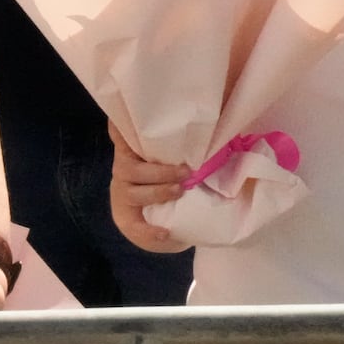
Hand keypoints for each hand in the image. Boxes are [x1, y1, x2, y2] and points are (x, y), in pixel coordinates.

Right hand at [108, 121, 190, 251]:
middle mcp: (124, 170)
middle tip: (186, 172)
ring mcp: (122, 194)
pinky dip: (148, 231)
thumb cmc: (174, 178)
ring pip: (131, 193)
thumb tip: (224, 110)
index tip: (121, 119)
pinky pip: (133, 225)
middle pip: (128, 168)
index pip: (121, 135)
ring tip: (179, 192)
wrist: (163, 219)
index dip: (119, 127)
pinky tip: (164, 233)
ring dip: (158, 192)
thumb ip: (185, 143)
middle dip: (159, 171)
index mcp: (134, 151)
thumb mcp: (176, 158)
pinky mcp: (126, 218)